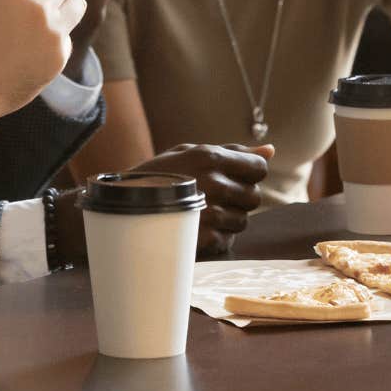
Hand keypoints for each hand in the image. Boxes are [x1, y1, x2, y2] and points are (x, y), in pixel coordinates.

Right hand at [135, 143, 274, 255]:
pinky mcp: (203, 240)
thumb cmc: (158, 176)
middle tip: (212, 196)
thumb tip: (270, 150)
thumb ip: (233, 151)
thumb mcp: (190, 153)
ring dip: (228, 219)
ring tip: (201, 213)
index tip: (235, 177)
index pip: (258, 168)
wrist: (120, 207)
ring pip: (243, 221)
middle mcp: (213, 184)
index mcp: (210, 157)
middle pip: (254, 196)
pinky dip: (216, 237)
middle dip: (238, 197)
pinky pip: (228, 240)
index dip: (250, 173)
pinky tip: (196, 228)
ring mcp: (208, 214)